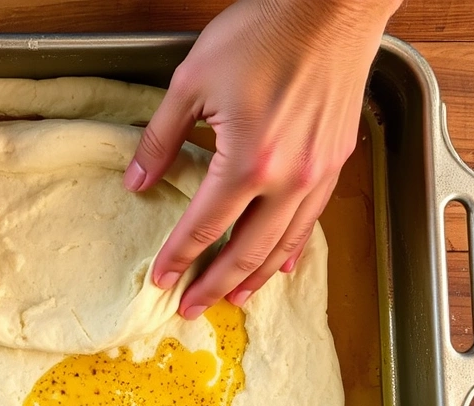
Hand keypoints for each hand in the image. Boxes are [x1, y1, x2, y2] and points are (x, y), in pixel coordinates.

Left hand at [124, 0, 399, 318]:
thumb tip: (137, 182)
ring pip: (282, 243)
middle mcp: (288, 178)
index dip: (178, 256)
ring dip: (254, 277)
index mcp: (247, 161)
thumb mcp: (191, 82)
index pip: (202, 225)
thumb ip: (161, 139)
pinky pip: (311, 220)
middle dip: (214, 284)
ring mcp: (317, 173)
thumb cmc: (263, 33)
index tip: (160, 280)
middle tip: (191, 308)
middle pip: (244, 249)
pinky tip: (281, 264)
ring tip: (232, 300)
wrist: (330, 7)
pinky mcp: (335, 162)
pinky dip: (292, 247)